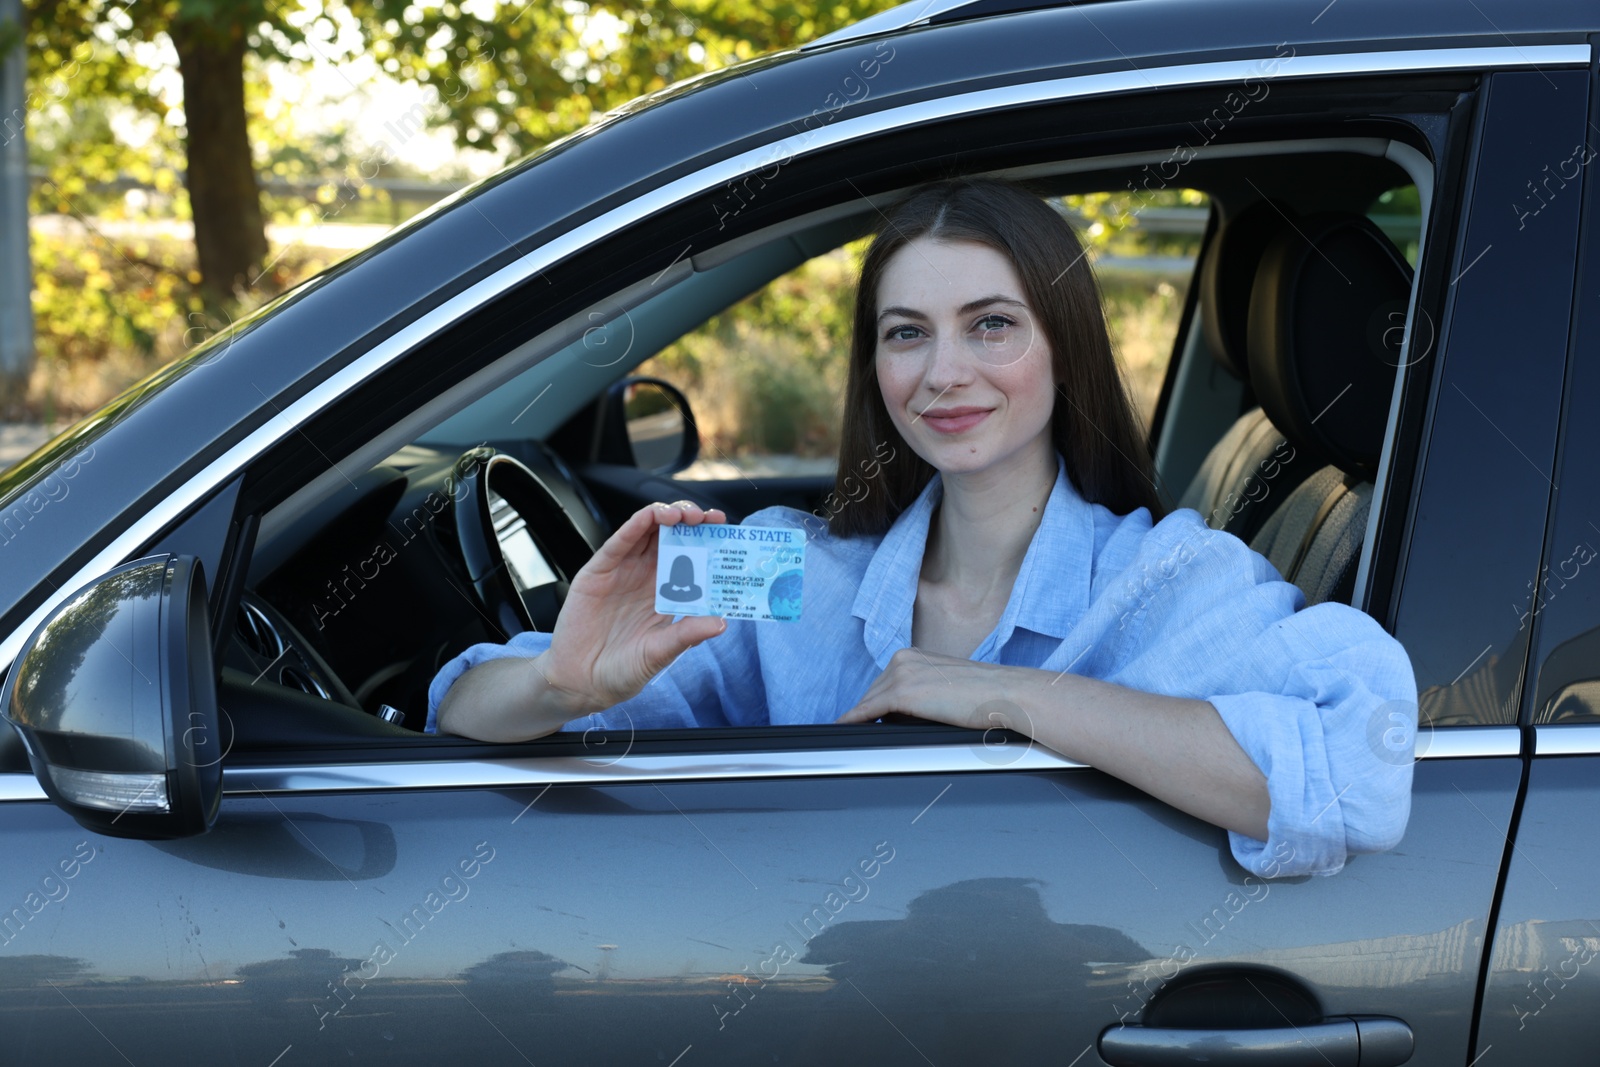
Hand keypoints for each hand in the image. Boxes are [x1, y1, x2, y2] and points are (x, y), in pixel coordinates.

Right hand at [539, 499, 727, 713]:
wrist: (582, 682)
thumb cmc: (623, 670)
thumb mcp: (661, 652)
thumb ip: (687, 634)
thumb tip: (720, 623)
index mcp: (665, 592)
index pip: (689, 556)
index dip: (705, 539)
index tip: (723, 528)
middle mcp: (645, 576)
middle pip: (670, 536)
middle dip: (690, 520)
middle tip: (706, 518)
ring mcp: (622, 571)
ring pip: (645, 531)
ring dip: (665, 515)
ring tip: (682, 514)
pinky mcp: (598, 572)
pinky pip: (618, 543)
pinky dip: (634, 526)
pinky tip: (650, 517)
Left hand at [835, 647, 1041, 732]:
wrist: (1005, 694)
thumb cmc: (984, 696)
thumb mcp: (946, 686)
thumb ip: (924, 691)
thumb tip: (907, 714)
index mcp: (914, 655)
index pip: (883, 683)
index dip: (874, 704)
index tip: (865, 718)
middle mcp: (904, 659)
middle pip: (872, 692)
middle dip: (867, 713)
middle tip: (858, 733)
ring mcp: (901, 674)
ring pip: (868, 702)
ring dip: (861, 720)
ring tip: (852, 737)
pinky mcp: (902, 693)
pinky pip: (867, 710)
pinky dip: (854, 721)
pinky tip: (844, 729)